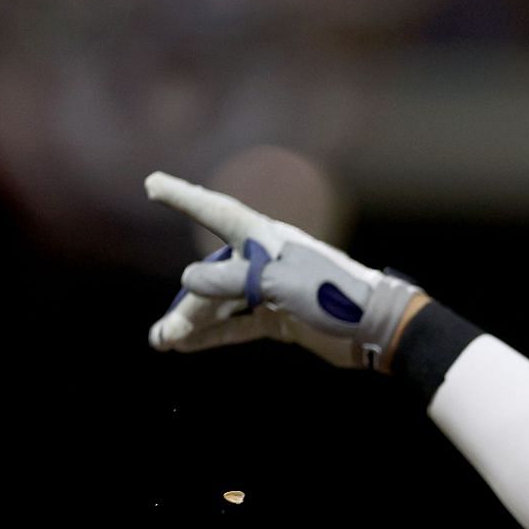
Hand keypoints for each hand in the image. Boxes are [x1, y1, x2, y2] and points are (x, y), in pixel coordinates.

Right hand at [144, 172, 421, 368]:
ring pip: (221, 304)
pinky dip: (214, 334)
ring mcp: (271, 291)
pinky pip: (237, 325)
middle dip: (186, 303)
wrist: (376, 329)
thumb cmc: (333, 294)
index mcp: (267, 239)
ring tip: (165, 343)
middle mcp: (265, 261)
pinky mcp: (278, 319)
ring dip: (193, 322)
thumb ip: (231, 281)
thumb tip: (187, 279)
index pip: (216, 212)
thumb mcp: (279, 283)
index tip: (152, 184)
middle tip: (161, 335)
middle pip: (213, 276)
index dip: (184, 198)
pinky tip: (187, 345)